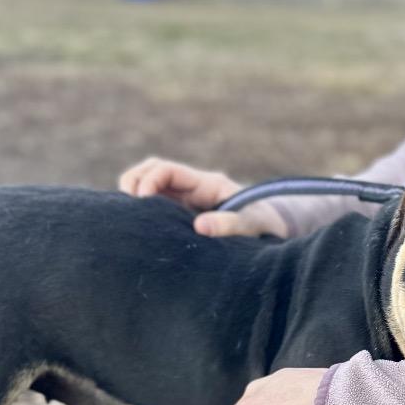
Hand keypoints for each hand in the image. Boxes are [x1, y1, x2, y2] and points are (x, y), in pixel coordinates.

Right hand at [118, 157, 288, 237]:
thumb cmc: (267, 227)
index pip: (165, 169)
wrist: (276, 234)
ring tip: (129, 222)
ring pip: (149, 190)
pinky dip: (143, 216)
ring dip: (134, 199)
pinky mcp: (184, 220)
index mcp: (206, 184)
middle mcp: (193, 189)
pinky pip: (157, 210)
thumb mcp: (254, 224)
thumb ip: (230, 224)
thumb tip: (200, 226)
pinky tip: (139, 233)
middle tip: (128, 212)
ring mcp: (187, 203)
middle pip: (150, 172)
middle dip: (133, 184)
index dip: (148, 182)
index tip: (142, 204)